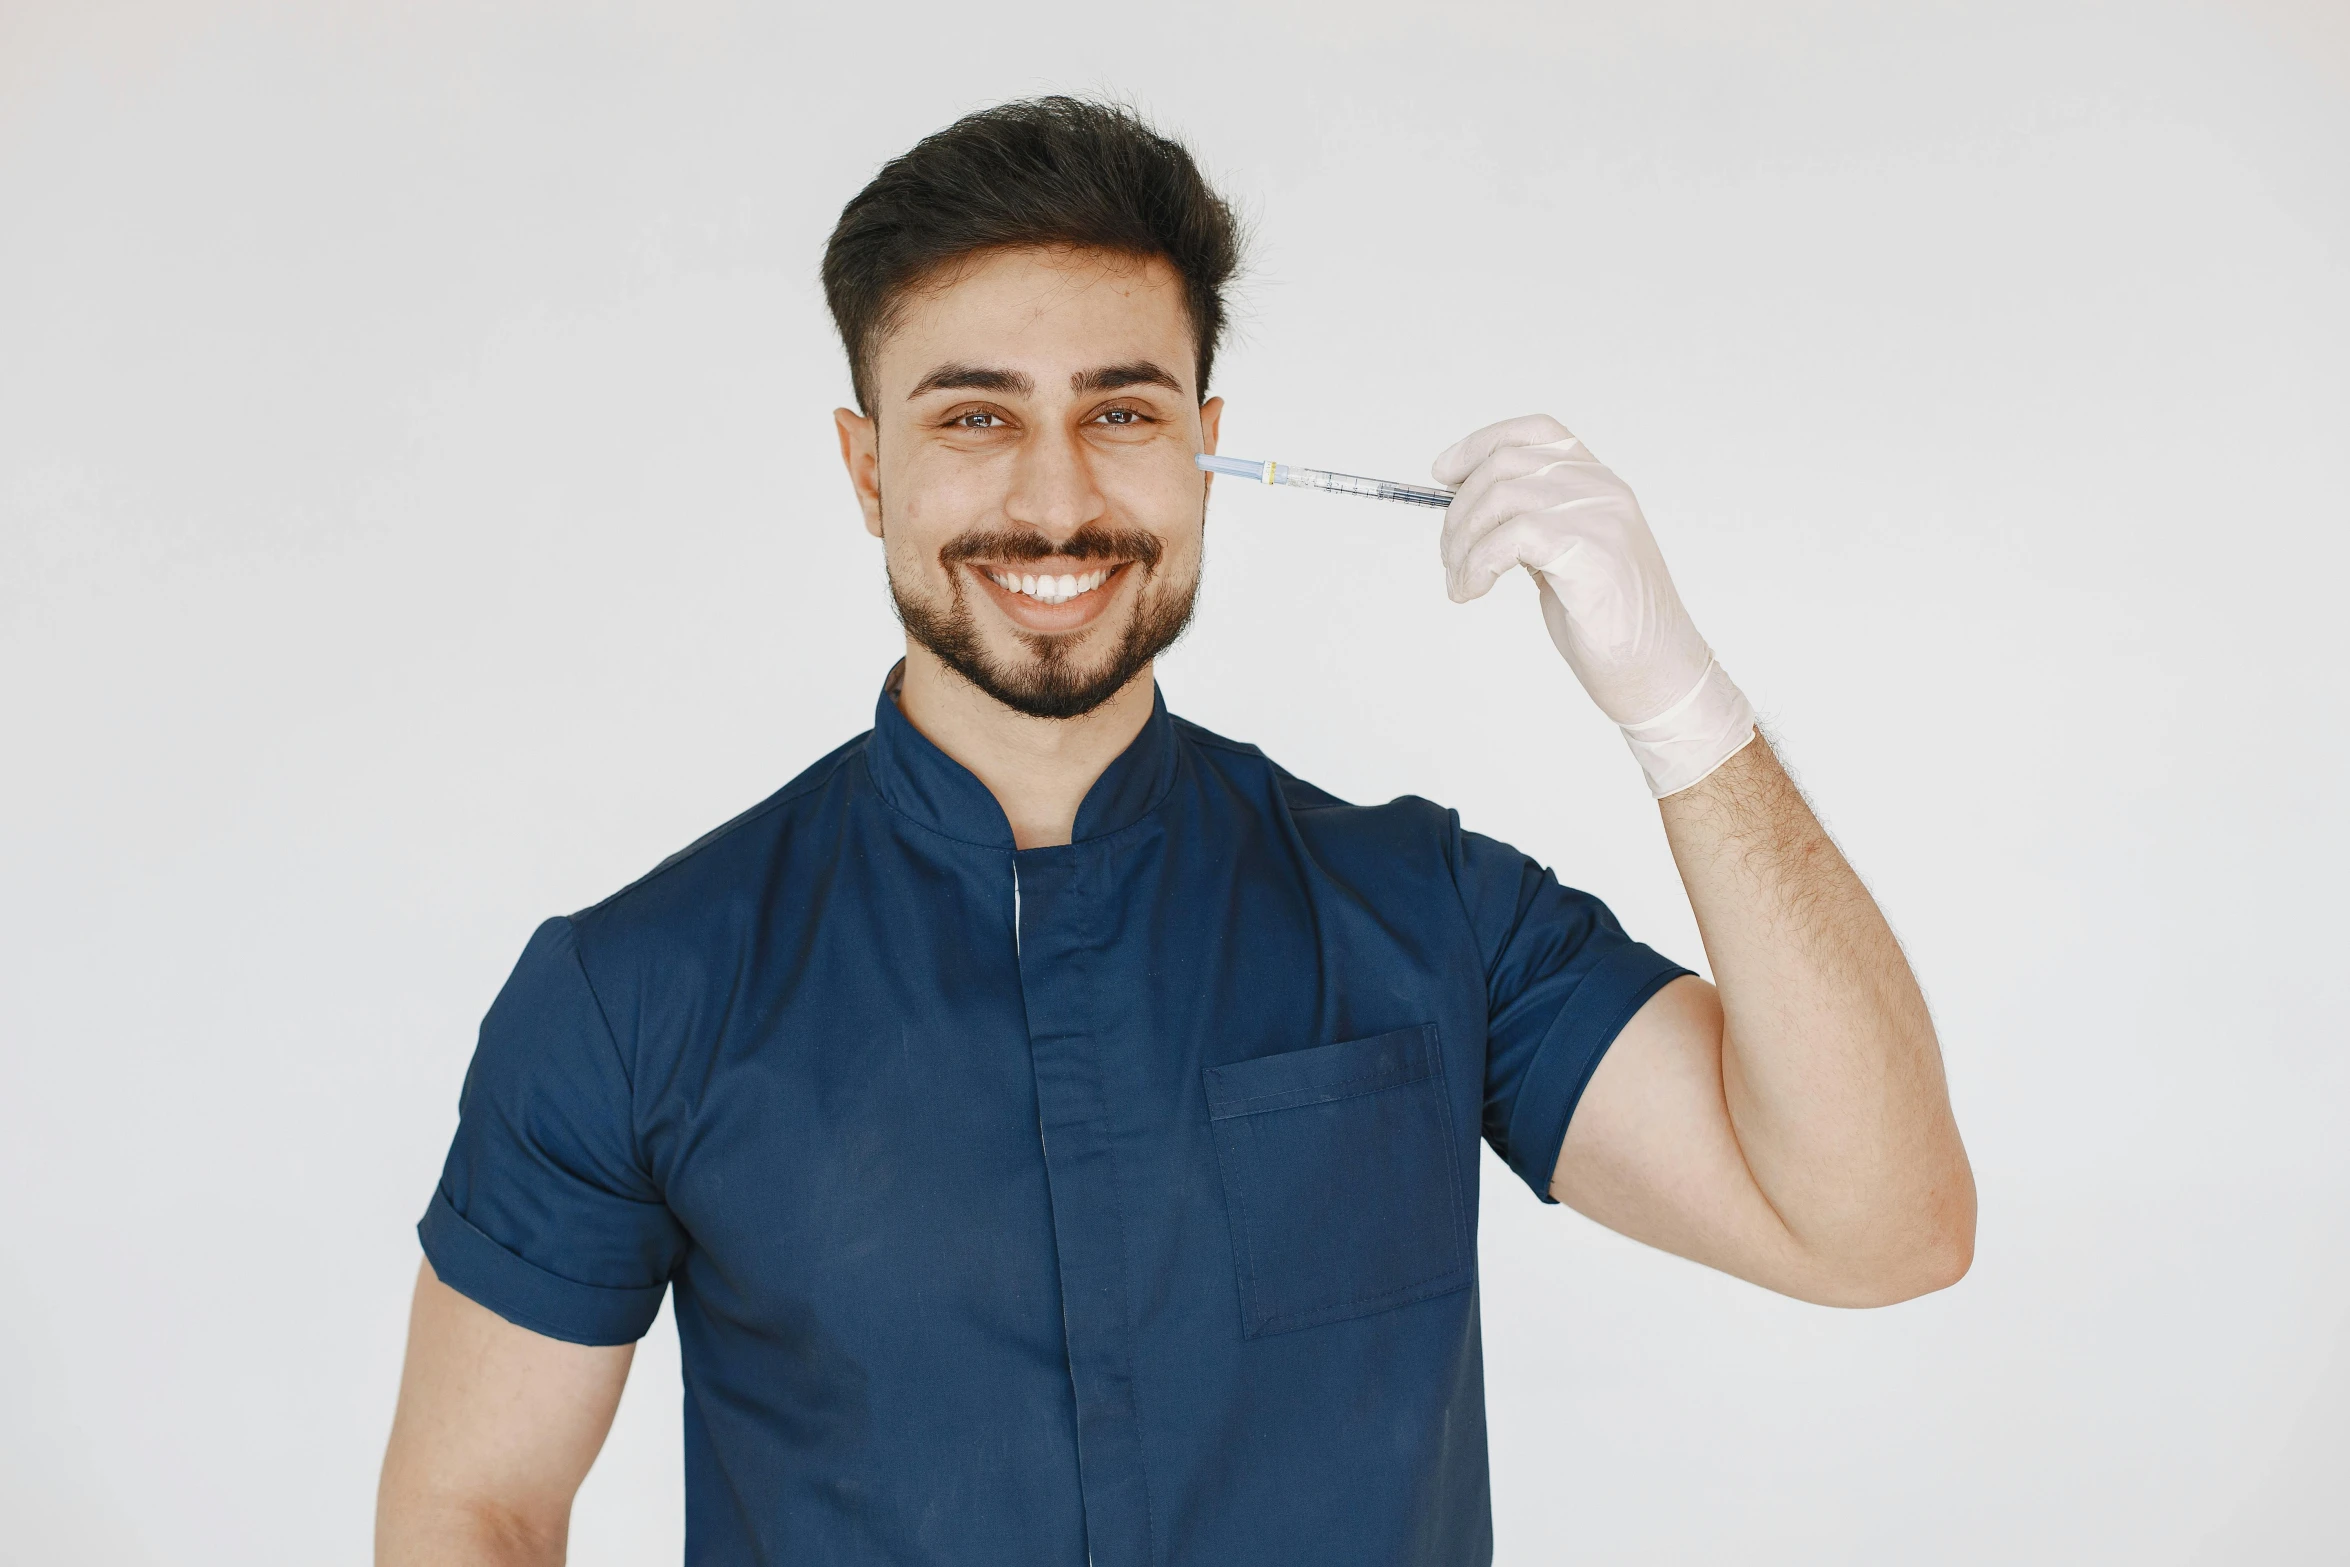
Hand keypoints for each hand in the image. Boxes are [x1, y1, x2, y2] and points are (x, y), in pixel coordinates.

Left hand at [1434, 414, 1755, 795]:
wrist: (1657, 671)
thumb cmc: (1609, 624)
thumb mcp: (1563, 559)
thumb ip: (1531, 525)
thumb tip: (1469, 511)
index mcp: (1599, 485)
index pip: (1536, 432)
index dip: (1481, 444)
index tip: (1443, 473)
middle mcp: (1602, 490)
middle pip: (1506, 464)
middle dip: (1459, 509)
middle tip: (1448, 556)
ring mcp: (1599, 517)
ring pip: (1501, 498)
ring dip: (1461, 542)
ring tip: (1459, 581)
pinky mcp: (1589, 551)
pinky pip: (1508, 538)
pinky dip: (1475, 565)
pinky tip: (1471, 591)